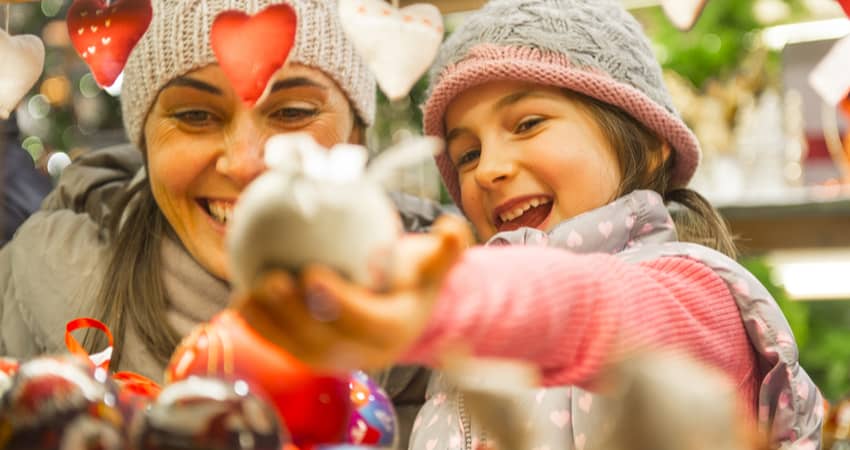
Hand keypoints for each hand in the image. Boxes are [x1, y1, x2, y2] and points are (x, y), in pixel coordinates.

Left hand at [232, 214, 472, 372]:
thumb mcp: (434, 263)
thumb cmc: (412, 279)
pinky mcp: (310, 356)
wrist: (397, 311)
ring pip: (296, 347)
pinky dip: (259, 325)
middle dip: (294, 316)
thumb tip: (451, 226)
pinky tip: (240, 297)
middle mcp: (362, 352)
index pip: (366, 321)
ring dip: (269, 324)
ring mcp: (333, 358)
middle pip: (325, 339)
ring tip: (248, 291)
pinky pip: (281, 344)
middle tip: (272, 279)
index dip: (339, 302)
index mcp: (393, 330)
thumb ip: (447, 247)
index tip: (312, 272)